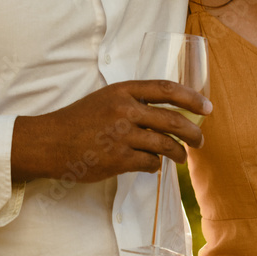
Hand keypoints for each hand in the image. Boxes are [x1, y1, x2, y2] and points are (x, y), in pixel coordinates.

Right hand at [11, 80, 211, 182]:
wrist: (49, 142)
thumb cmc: (78, 121)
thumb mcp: (105, 99)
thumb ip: (133, 102)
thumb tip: (168, 114)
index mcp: (122, 90)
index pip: (166, 89)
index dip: (191, 98)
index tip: (207, 108)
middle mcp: (124, 109)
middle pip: (173, 120)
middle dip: (193, 133)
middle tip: (200, 141)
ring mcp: (121, 135)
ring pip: (165, 145)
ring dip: (178, 153)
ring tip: (181, 157)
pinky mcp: (118, 159)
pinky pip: (150, 163)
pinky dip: (155, 166)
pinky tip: (151, 166)